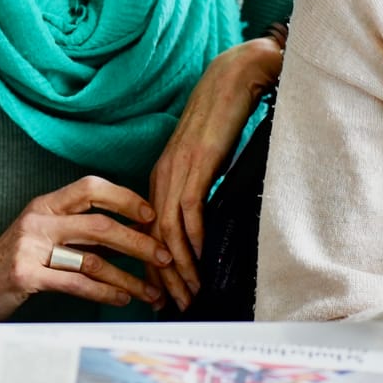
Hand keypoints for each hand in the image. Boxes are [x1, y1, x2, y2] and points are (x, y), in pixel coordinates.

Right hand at [0, 177, 170, 320]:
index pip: (90, 187)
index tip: (151, 214)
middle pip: (100, 224)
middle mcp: (38, 219)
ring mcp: (29, 247)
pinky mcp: (24, 275)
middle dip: (138, 242)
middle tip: (164, 257)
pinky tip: (121, 299)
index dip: (125, 198)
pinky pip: (75, 284)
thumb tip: (129, 237)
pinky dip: (104, 293)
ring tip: (151, 290)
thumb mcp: (42, 237)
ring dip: (128, 277)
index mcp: (45, 204)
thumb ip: (78, 233)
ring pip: (92, 258)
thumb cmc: (12, 264)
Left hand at [146, 36, 284, 309]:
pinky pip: (189, 211)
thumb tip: (209, 220)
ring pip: (167, 232)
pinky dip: (192, 241)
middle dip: (163, 277)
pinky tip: (200, 261)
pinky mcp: (197, 164)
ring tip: (189, 294)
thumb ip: (201, 188)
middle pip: (152, 238)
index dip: (154, 266)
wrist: (233, 77)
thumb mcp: (206, 161)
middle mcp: (162, 175)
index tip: (164, 293)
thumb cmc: (224, 119)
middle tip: (173, 305)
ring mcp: (177, 169)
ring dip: (179, 267)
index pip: (149, 231)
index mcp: (161, 176)